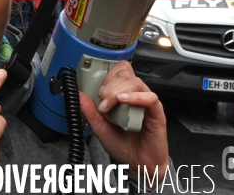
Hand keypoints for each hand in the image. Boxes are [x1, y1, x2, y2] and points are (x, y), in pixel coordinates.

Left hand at [79, 61, 168, 187]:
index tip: (98, 91)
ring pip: (135, 83)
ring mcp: (146, 103)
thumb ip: (88, 109)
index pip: (119, 70)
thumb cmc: (122, 144)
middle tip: (102, 103)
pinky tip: (123, 101)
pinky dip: (135, 97)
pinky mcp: (157, 113)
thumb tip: (76, 94)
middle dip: (109, 86)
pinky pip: (150, 97)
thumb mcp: (99, 126)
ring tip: (109, 108)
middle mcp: (135, 95)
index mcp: (124, 94)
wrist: (137, 164)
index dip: (107, 76)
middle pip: (125, 74)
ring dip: (117, 92)